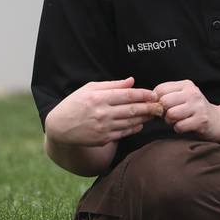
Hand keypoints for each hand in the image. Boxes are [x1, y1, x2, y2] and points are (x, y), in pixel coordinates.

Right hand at [45, 78, 163, 146]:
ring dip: (144, 118)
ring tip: (153, 114)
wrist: (60, 127)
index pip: (127, 95)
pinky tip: (140, 124)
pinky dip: (134, 128)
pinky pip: (124, 133)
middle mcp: (102, 112)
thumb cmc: (74, 104)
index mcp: (98, 97)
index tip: (154, 94)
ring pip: (131, 122)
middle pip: (132, 109)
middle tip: (160, 105)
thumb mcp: (89, 88)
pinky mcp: (103, 139)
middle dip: (149, 107)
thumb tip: (131, 81)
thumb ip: (111, 84)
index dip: (143, 94)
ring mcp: (103, 127)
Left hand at [155, 79, 219, 139]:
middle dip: (163, 112)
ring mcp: (198, 106)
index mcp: (186, 84)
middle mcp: (192, 93)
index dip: (156, 101)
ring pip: (171, 114)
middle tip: (169, 115)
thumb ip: (166, 95)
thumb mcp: (182, 96)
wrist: (218, 121)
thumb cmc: (194, 109)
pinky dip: (178, 129)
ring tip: (177, 120)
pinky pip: (179, 126)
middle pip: (164, 101)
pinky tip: (185, 126)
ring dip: (170, 121)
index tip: (162, 107)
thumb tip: (147, 102)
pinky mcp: (201, 120)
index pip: (160, 90)